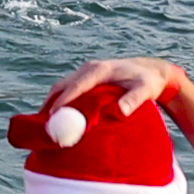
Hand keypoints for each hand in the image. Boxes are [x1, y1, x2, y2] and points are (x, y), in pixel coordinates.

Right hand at [45, 56, 179, 113]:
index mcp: (100, 70)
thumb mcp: (145, 90)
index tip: (52, 116)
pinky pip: (68, 89)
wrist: (151, 71)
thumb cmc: (148, 82)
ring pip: (62, 87)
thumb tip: (120, 111)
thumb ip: (133, 100)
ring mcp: (86, 73)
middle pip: (62, 85)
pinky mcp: (86, 79)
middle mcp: (89, 69)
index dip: (63, 100)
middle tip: (43, 125)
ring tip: (45, 124)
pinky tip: (56, 117)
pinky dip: (59, 102)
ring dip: (52, 103)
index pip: (76, 85)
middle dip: (50, 103)